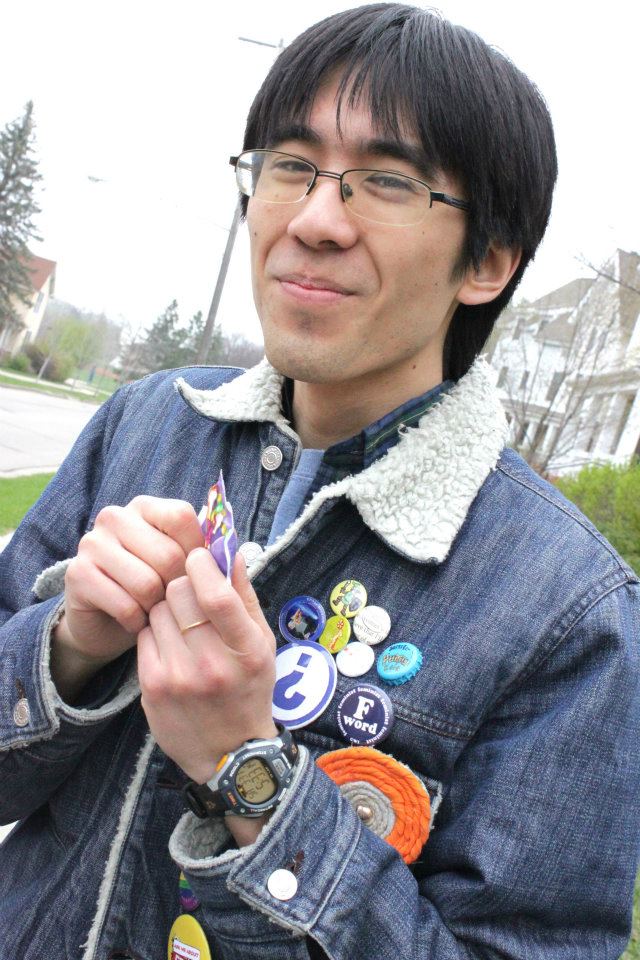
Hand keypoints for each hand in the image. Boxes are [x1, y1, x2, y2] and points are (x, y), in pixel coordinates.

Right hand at [56, 497, 203, 671]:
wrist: (105, 623)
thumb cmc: (154, 589)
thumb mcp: (181, 567)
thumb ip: (203, 554)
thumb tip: (231, 553)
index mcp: (145, 507)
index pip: (182, 517)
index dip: (197, 552)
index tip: (196, 575)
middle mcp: (115, 517)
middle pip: (168, 554)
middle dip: (178, 588)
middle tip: (174, 601)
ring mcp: (92, 543)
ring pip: (147, 583)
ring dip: (157, 608)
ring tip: (154, 611)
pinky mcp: (78, 575)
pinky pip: (124, 604)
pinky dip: (137, 621)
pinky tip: (136, 622)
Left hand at [137, 548, 276, 785]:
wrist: (230, 755)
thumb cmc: (251, 691)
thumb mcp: (262, 644)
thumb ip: (245, 597)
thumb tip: (230, 551)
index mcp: (247, 652)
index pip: (216, 595)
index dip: (203, 565)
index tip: (199, 556)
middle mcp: (212, 665)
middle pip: (180, 594)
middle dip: (183, 583)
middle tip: (190, 591)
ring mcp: (178, 678)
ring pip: (157, 610)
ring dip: (168, 608)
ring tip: (182, 623)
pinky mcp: (151, 687)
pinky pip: (143, 635)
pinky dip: (155, 632)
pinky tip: (170, 645)